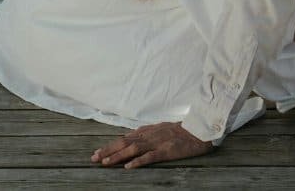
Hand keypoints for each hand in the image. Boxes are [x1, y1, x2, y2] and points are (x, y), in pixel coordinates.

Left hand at [91, 121, 213, 168]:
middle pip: (125, 142)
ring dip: (117, 156)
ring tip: (104, 162)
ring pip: (133, 149)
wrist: (201, 130)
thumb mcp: (163, 127)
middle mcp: (150, 135)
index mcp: (149, 130)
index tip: (98, 152)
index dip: (111, 145)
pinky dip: (138, 161)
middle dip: (108, 150)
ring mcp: (158, 142)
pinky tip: (128, 167)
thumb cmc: (183, 130)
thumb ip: (148, 131)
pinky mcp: (167, 150)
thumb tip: (132, 134)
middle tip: (94, 158)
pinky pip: (150, 156)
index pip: (125, 138)